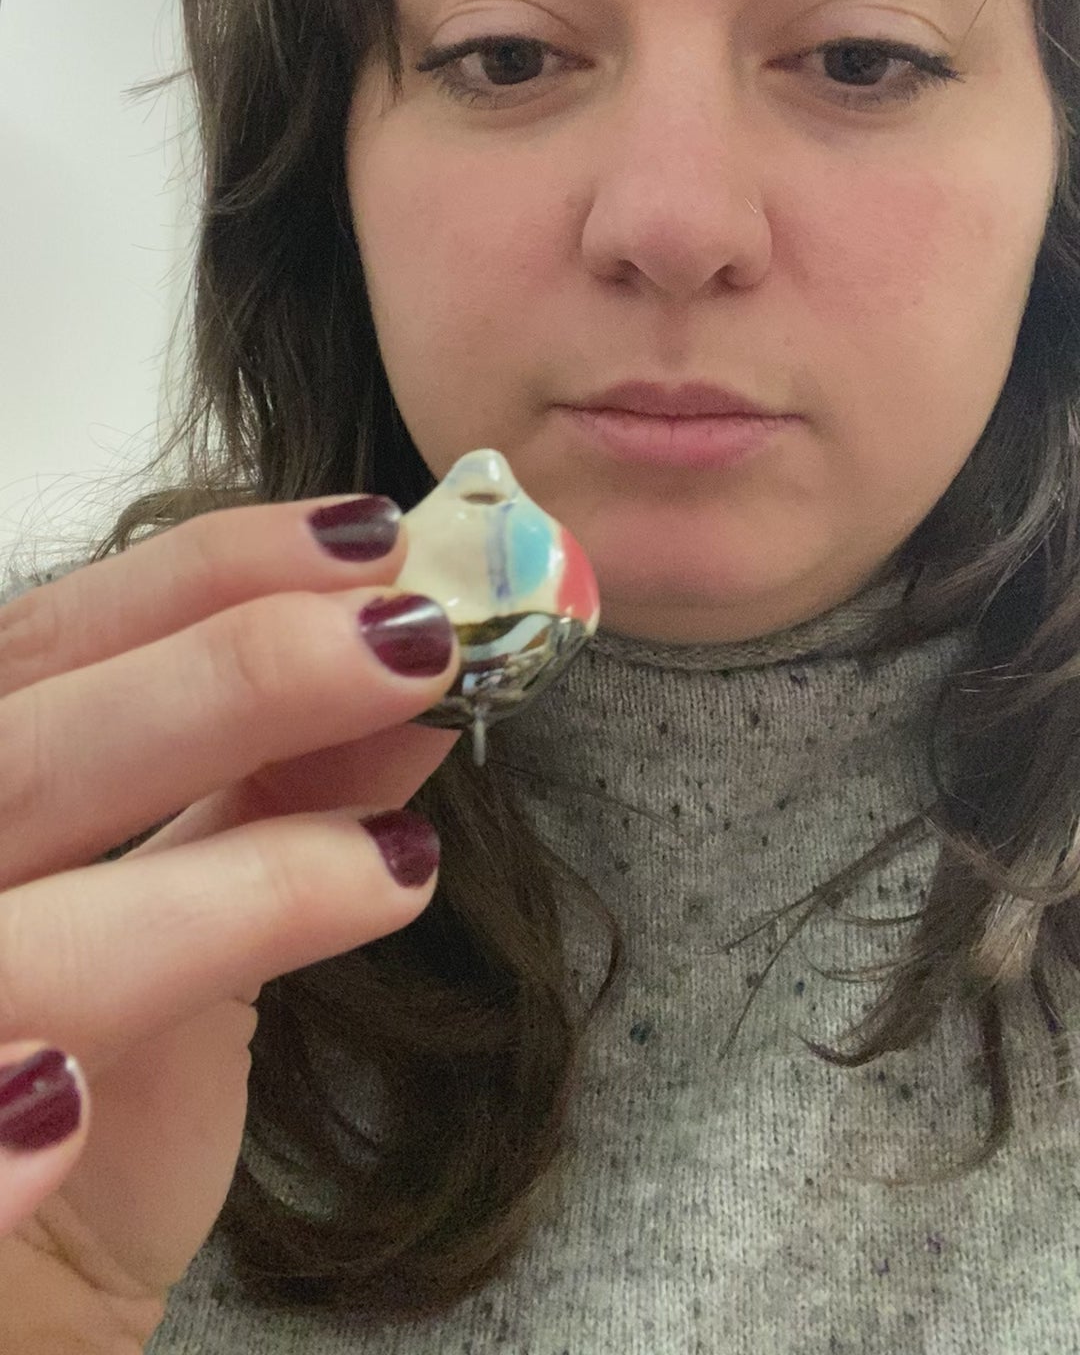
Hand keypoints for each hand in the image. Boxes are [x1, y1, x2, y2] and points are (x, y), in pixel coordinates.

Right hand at [0, 496, 459, 1348]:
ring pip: (5, 939)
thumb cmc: (94, 1086)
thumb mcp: (183, 919)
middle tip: (412, 642)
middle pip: (20, 752)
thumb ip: (263, 795)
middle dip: (224, 682)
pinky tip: (76, 1105)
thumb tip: (412, 674)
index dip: (202, 575)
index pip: (44, 644)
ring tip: (381, 864)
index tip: (372, 540)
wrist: (22, 1303)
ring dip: (199, 893)